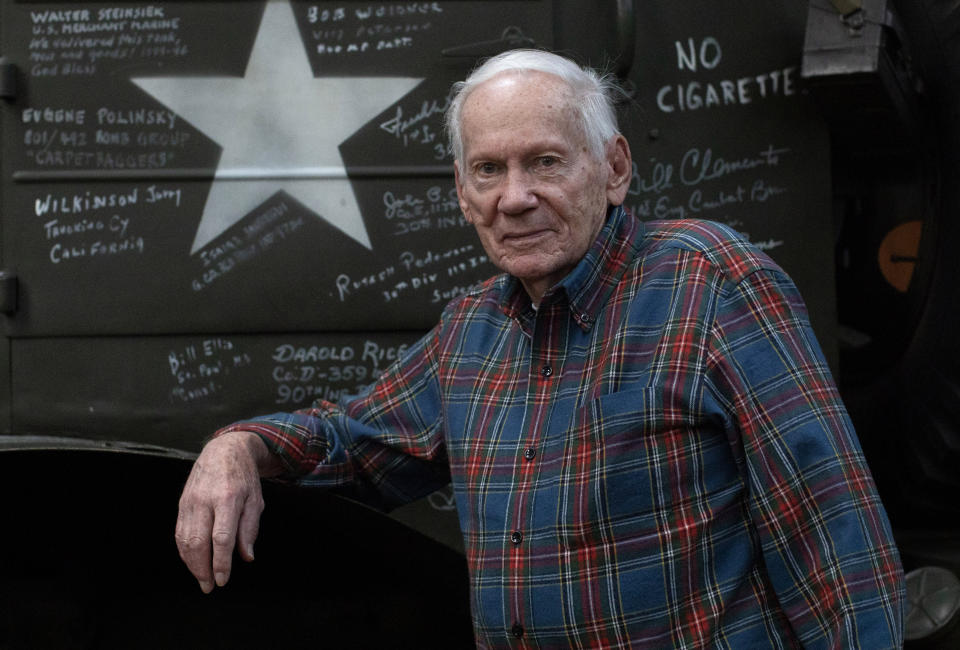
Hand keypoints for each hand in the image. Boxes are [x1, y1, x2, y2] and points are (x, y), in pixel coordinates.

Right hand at [175, 431, 273, 592]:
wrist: (223, 450)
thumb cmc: (243, 477)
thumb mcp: (256, 499)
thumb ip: (250, 529)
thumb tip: (246, 556)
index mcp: (228, 498)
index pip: (221, 537)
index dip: (221, 562)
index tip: (223, 580)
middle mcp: (205, 500)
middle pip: (198, 542)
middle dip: (202, 569)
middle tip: (209, 586)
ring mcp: (190, 502)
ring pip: (185, 540)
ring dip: (191, 564)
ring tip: (201, 580)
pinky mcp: (181, 504)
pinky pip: (179, 532)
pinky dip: (184, 551)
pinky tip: (192, 562)